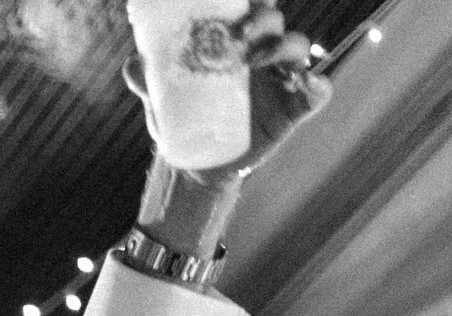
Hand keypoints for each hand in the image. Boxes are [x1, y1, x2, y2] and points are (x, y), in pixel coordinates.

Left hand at [125, 5, 332, 181]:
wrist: (200, 164)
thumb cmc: (185, 122)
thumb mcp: (164, 103)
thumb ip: (148, 83)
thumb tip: (132, 64)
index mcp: (236, 45)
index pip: (251, 11)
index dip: (254, 1)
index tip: (243, 1)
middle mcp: (262, 56)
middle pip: (275, 23)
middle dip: (264, 20)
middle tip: (242, 34)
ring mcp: (281, 81)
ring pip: (297, 49)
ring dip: (284, 47)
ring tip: (259, 61)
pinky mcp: (292, 110)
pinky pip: (315, 94)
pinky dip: (319, 88)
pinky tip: (313, 85)